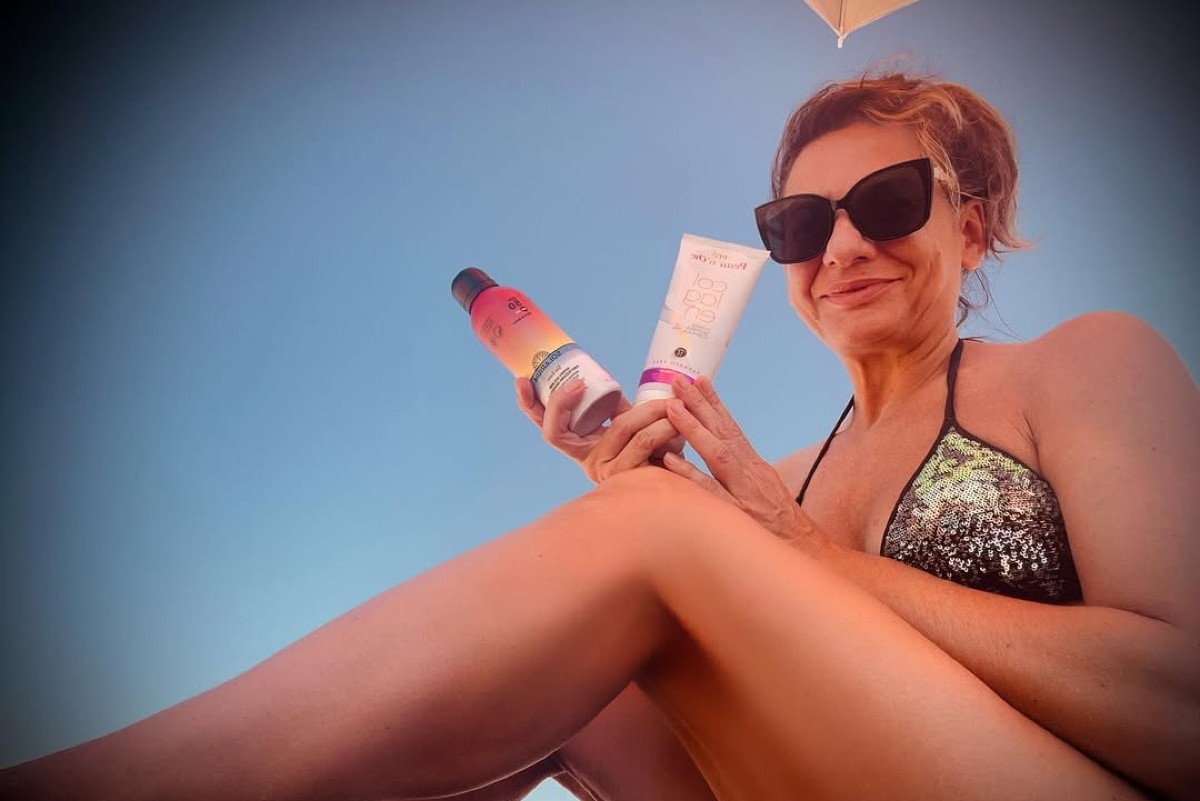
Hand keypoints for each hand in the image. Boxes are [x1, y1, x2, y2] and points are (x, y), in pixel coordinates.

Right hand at [515, 377, 683, 482]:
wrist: (682, 483)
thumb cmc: (658, 449)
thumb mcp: (630, 423)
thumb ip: (619, 406)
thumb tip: (609, 377)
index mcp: (583, 446)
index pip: (548, 427)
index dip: (530, 405)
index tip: (522, 379)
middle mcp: (588, 461)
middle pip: (558, 433)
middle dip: (560, 403)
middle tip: (576, 383)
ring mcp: (605, 472)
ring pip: (618, 429)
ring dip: (646, 410)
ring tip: (666, 400)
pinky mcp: (630, 480)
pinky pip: (644, 443)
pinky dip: (662, 426)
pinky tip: (674, 419)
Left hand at [661, 376, 813, 546]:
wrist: (808, 556)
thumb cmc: (782, 531)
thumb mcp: (763, 495)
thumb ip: (740, 478)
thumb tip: (717, 461)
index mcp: (756, 468)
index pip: (732, 428)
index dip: (715, 403)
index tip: (699, 380)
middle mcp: (751, 474)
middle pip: (724, 432)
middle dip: (699, 404)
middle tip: (678, 381)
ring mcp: (745, 494)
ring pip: (717, 454)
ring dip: (693, 429)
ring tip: (671, 407)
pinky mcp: (738, 517)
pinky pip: (709, 493)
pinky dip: (690, 475)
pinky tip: (669, 460)